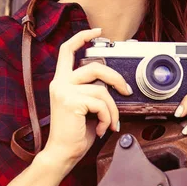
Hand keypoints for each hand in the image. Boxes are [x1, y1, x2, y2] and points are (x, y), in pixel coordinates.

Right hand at [46, 27, 132, 164]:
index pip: (68, 50)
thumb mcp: (84, 107)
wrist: (62, 154)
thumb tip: (113, 84)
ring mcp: (64, 91)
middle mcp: (60, 83)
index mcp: (61, 81)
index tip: (97, 31)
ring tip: (109, 123)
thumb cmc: (75, 133)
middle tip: (126, 90)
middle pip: (95, 67)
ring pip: (102, 89)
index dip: (82, 37)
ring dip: (112, 109)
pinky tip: (101, 129)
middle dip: (116, 78)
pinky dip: (107, 118)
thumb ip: (91, 91)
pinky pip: (101, 103)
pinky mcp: (71, 102)